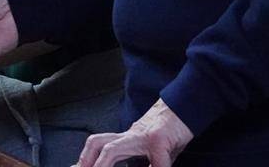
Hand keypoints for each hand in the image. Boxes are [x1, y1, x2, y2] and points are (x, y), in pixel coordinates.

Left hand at [75, 99, 192, 166]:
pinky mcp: (160, 139)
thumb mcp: (150, 149)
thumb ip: (137, 159)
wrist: (183, 107)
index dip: (85, 159)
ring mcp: (143, 136)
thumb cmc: (167, 132)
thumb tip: (126, 165)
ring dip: (103, 164)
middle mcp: (130, 136)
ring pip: (114, 148)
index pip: (99, 145)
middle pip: (98, 142)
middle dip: (87, 161)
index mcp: (126, 140)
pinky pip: (157, 161)